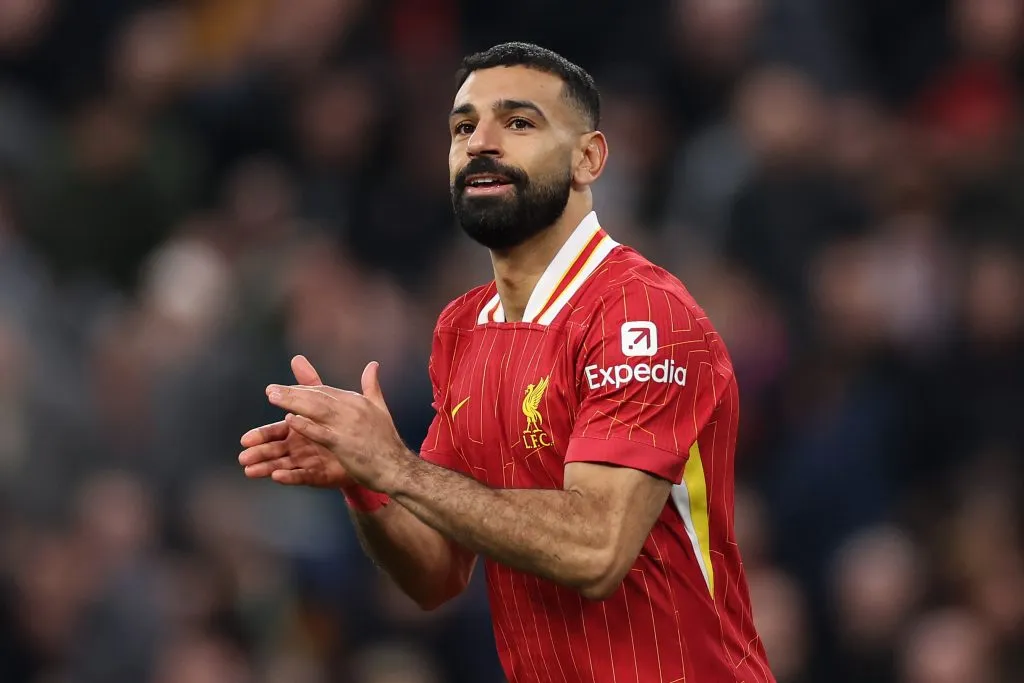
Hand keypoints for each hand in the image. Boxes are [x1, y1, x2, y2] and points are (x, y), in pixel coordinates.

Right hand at [239, 355, 353, 487]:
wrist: (365, 448)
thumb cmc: (339, 424)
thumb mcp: (324, 401)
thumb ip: (310, 384)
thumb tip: (297, 358)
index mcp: (298, 429)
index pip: (276, 432)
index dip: (261, 436)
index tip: (244, 440)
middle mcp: (299, 445)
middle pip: (275, 449)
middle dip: (260, 453)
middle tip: (243, 458)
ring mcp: (308, 460)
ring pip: (284, 464)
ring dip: (267, 468)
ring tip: (252, 472)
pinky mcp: (319, 473)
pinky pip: (303, 475)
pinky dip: (290, 476)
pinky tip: (278, 477)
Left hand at [265, 360, 409, 492]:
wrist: (397, 467)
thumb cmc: (387, 441)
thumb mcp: (380, 408)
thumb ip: (372, 386)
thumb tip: (373, 364)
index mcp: (357, 401)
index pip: (325, 391)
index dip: (304, 390)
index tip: (286, 389)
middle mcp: (351, 409)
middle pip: (316, 396)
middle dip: (292, 392)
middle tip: (270, 389)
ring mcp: (347, 426)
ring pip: (315, 410)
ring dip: (292, 402)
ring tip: (272, 397)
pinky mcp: (343, 444)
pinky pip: (321, 433)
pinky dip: (305, 426)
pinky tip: (290, 420)